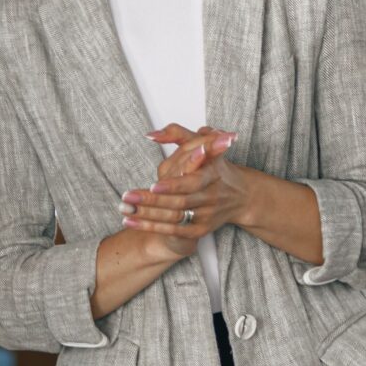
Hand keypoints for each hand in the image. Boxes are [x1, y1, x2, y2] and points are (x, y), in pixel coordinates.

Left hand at [119, 124, 246, 257]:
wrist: (240, 196)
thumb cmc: (216, 166)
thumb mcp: (203, 143)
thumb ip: (177, 134)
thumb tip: (152, 134)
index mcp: (212, 174)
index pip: (193, 183)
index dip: (174, 185)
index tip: (154, 185)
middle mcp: (210, 197)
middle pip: (179, 202)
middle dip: (151, 201)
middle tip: (127, 197)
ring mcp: (206, 215)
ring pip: (174, 218)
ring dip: (147, 216)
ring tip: (124, 209)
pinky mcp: (200, 230)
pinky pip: (174, 231)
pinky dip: (151, 227)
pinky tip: (131, 222)